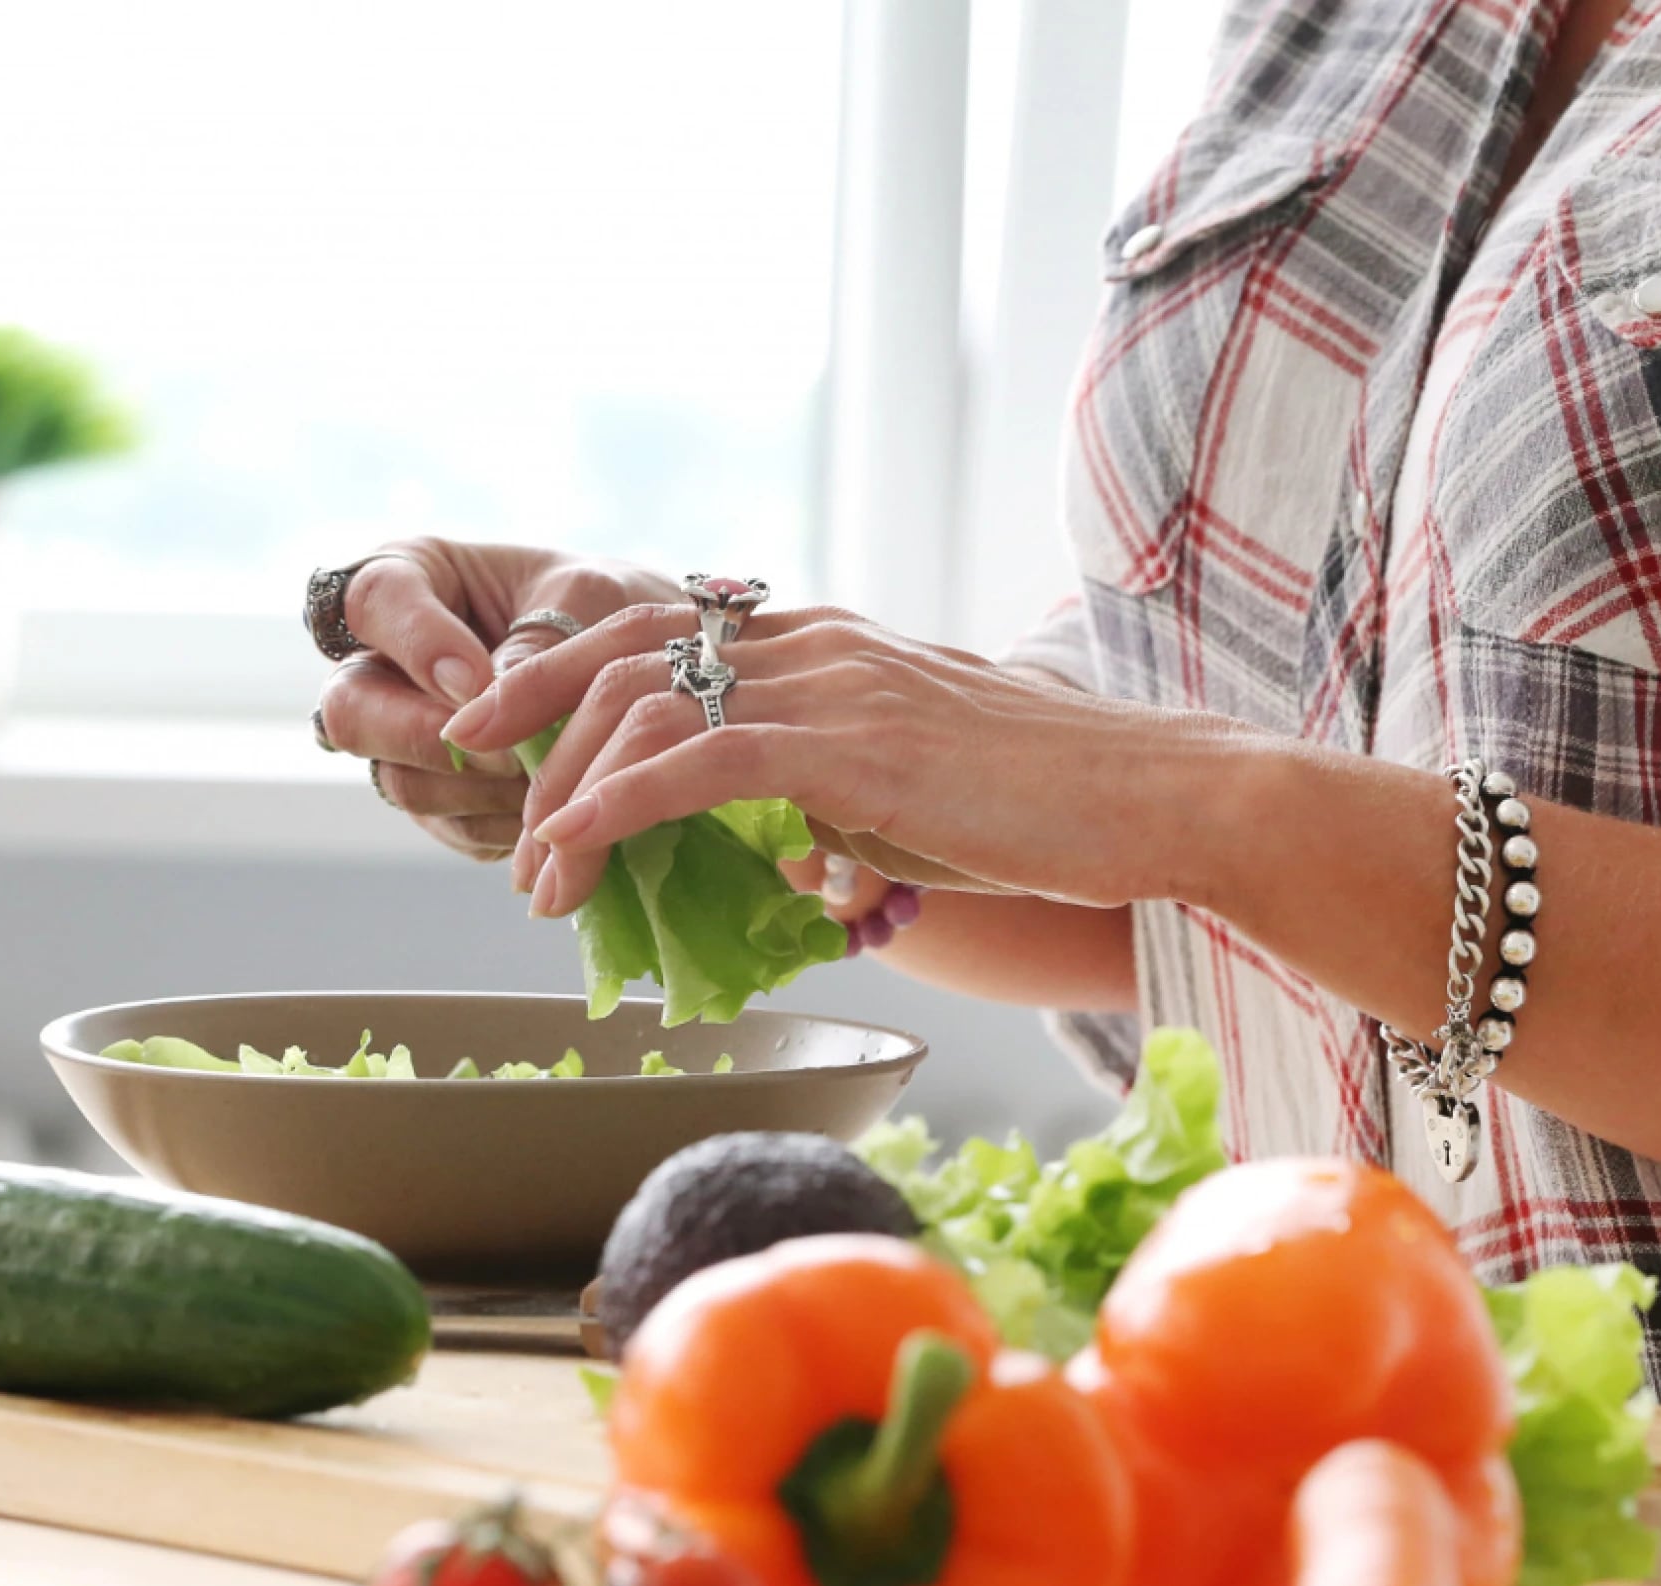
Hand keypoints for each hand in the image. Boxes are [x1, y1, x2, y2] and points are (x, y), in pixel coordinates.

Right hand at [310, 540, 679, 863]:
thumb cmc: (603, 603)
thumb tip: (489, 698)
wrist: (644, 663)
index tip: (477, 679)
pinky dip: (505, 824)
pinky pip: (451, 826)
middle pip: (351, 712)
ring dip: (478, 789)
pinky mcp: (441, 797)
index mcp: (408, 583)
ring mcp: (404, 738)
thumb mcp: (584, 597)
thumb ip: (537, 640)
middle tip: (501, 751)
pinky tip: (554, 807)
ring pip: (401, 781)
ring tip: (548, 776)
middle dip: (424, 738)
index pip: (372, 601)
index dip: (416, 644)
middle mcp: (384, 665)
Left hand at [438, 603, 1246, 915]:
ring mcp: (837, 683)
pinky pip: (699, 762)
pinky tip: (578, 850)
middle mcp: (821, 642)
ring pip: (648, 707)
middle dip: (536, 731)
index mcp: (832, 643)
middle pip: (628, 655)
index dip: (568, 680)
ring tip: (541, 878)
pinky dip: (618, 804)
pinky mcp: (855, 744)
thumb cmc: (1059, 811)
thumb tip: (791, 853)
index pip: (665, 633)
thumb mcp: (920, 796)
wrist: (1164, 798)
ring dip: (568, 795)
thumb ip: (841, 800)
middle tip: (496, 819)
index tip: (505, 738)